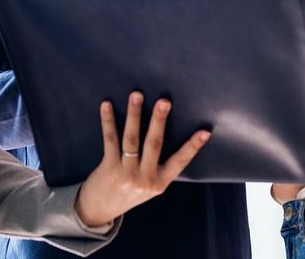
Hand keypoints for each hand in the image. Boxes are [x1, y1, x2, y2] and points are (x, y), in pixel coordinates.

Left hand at [74, 91, 210, 227]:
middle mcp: (145, 178)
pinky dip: (108, 121)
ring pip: (132, 139)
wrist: (99, 209)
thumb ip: (157, 166)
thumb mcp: (149, 186)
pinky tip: (106, 105)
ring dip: (134, 115)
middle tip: (164, 101)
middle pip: (154, 144)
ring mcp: (127, 173)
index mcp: (160, 182)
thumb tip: (163, 132)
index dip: (193, 146)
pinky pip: (110, 140)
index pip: (180, 162)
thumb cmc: (128, 192)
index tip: (205, 132)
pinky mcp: (109, 167)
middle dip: (160, 120)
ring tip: (136, 95)